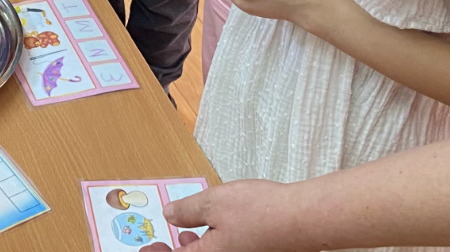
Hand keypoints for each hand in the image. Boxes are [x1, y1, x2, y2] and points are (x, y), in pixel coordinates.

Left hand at [137, 180, 302, 251]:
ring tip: (187, 236)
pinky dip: (214, 245)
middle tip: (161, 244)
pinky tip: (216, 230)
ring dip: (195, 249)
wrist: (302, 219)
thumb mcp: (213, 202)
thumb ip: (186, 211)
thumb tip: (170, 215)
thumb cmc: (262, 211)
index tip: (147, 249)